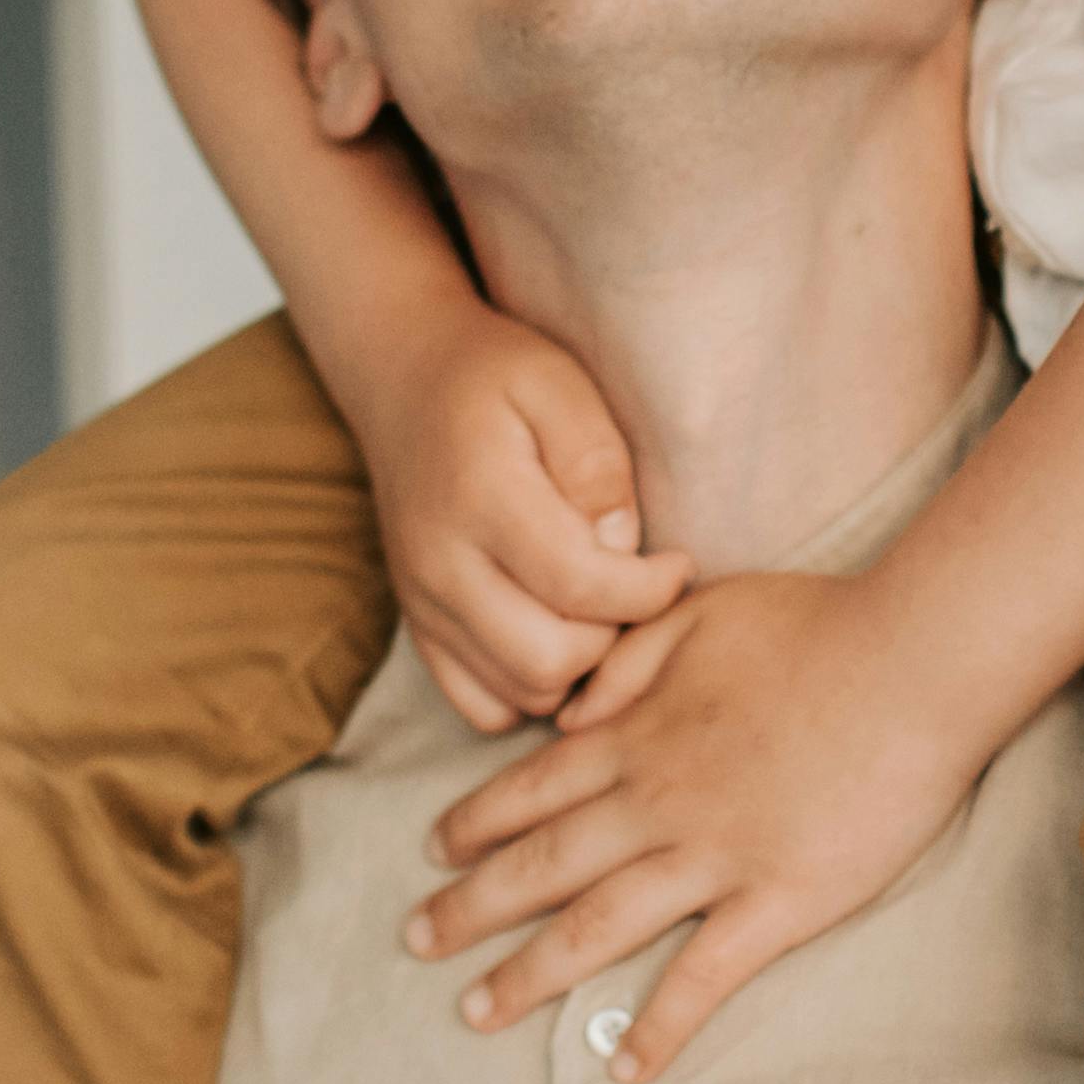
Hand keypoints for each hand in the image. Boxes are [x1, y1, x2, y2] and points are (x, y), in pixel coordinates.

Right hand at [346, 289, 690, 724]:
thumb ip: (598, 465)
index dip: (650, 591)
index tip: (678, 563)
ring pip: (521, 693)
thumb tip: (622, 548)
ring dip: (578, 666)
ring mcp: (422, 604)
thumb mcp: (561, 387)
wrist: (405, 383)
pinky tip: (555, 634)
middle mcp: (440, 565)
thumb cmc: (497, 378)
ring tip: (600, 608)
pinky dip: (529, 688)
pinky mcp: (418, 628)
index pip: (581, 588)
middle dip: (614, 636)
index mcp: (481, 500)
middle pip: (550, 659)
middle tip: (636, 589)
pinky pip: (482, 706)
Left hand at [409, 570, 1019, 1068]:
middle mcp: (656, 802)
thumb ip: (625, 661)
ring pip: (596, 928)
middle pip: (541, 865)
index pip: (531, 788)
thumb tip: (569, 716)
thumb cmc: (818, 626)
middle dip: (469, 908)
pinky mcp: (777, 902)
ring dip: (527, 975)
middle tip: (415, 942)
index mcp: (637, 733)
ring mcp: (712, 858)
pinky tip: (622, 1067)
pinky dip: (658, 1027)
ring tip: (476, 1012)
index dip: (474, 823)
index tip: (431, 852)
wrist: (911, 662)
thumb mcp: (699, 612)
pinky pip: (702, 977)